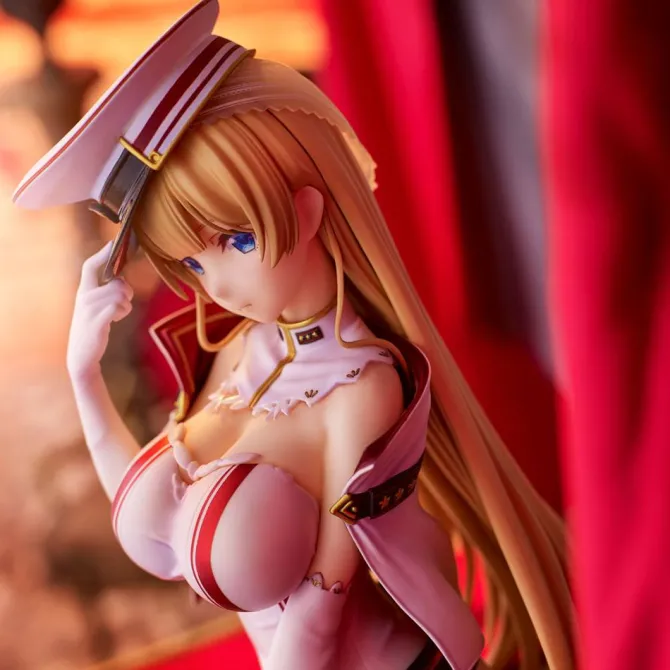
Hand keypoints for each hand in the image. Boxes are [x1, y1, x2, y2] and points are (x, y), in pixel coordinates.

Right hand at [67, 242, 133, 381]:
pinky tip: (116, 319)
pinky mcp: (97, 321)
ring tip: (117, 315)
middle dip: (127, 293)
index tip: (111, 243)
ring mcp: (89, 309)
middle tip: (122, 304)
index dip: (101, 254)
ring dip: (126, 306)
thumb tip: (122, 282)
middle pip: (118, 283)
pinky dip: (122, 312)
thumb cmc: (92, 328)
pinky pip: (118, 306)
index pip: (90, 266)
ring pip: (121, 295)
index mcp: (83, 291)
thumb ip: (105, 293)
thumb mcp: (94, 307)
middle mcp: (84, 297)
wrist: (82, 355)